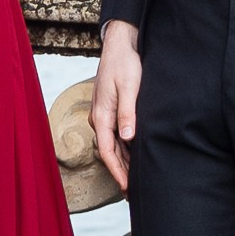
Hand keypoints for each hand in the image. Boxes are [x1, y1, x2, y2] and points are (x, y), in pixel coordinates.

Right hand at [91, 22, 141, 192]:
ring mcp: (103, 113)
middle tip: (133, 192)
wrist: (120, 43)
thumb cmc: (125, 63)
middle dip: (120, 172)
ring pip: (113, 144)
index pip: (108, 152)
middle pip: (109, 152)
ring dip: (123, 161)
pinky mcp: (110, 108)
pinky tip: (135, 154)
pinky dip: (124, 148)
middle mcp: (99, 117)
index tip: (127, 188)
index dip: (118, 172)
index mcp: (101, 115)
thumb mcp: (129, 87)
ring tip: (135, 179)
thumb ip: (127, 113)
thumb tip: (127, 138)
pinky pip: (115, 134)